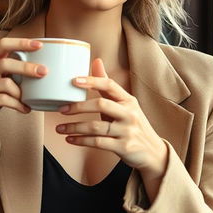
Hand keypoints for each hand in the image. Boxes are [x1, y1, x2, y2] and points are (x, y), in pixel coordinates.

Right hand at [0, 38, 45, 135]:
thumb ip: (10, 67)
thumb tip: (39, 61)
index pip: (2, 44)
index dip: (21, 43)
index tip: (39, 45)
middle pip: (5, 63)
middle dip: (27, 67)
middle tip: (43, 72)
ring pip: (6, 84)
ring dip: (21, 92)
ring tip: (28, 98)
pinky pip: (5, 100)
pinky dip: (18, 104)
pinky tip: (25, 108)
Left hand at [56, 58, 167, 178]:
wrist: (152, 152)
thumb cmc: (131, 124)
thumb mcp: (123, 104)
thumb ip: (107, 86)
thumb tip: (96, 61)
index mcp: (128, 100)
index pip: (110, 85)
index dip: (92, 81)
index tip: (73, 80)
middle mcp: (129, 114)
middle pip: (101, 105)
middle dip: (78, 106)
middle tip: (61, 109)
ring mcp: (127, 131)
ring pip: (96, 127)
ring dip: (75, 127)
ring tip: (59, 128)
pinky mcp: (124, 147)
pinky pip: (98, 143)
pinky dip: (81, 141)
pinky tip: (70, 139)